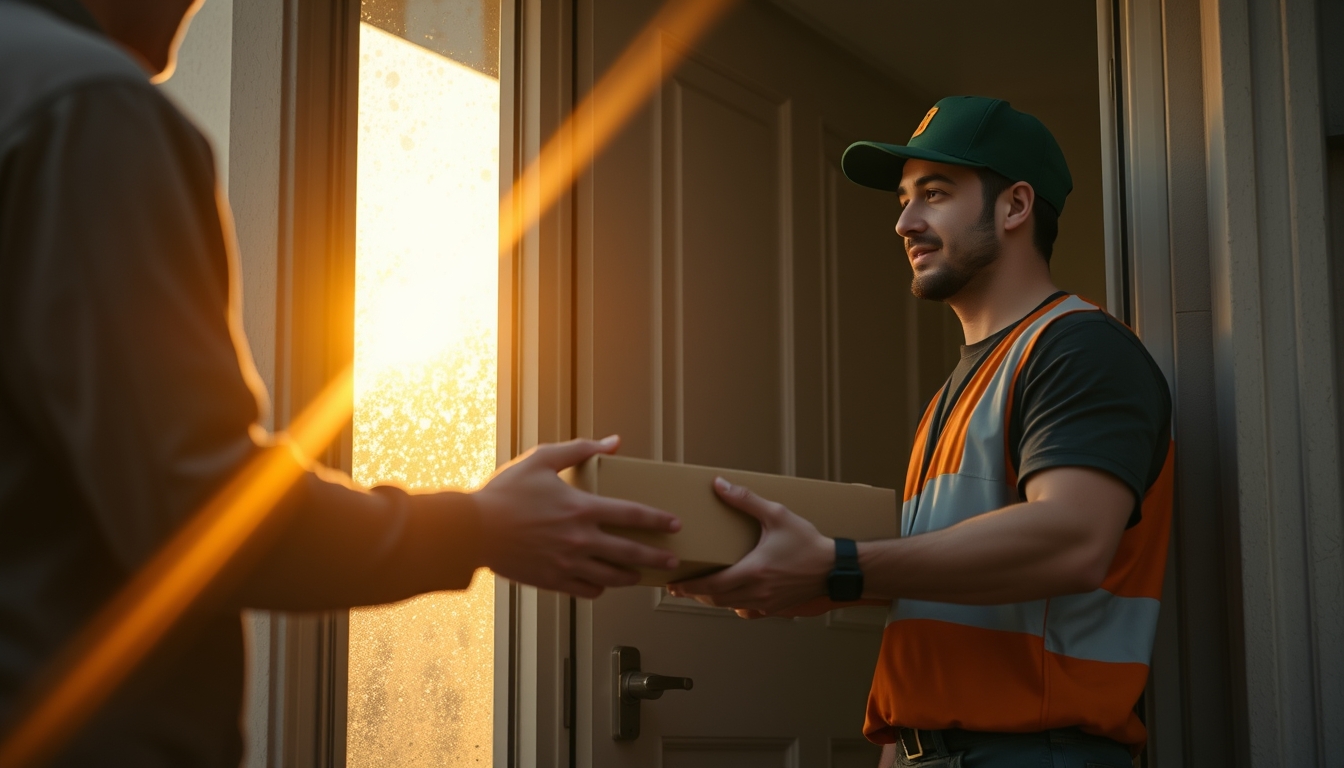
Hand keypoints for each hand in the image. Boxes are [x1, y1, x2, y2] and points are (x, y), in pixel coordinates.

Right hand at [473, 435, 680, 598]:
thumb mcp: (542, 459)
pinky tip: (604, 582)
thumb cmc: (505, 492)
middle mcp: (580, 540)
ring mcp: (567, 564)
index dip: (659, 520)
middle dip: (658, 557)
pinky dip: (600, 587)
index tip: (675, 524)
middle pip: (632, 552)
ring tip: (641, 574)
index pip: (633, 515)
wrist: (471, 529)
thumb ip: (581, 449)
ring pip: (612, 576)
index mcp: (582, 508)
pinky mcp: (552, 581)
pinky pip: (587, 590)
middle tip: (673, 560)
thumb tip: (614, 442)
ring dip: (632, 575)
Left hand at [667, 477, 831, 615]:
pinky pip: (746, 610)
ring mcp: (766, 603)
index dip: (690, 587)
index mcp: (754, 570)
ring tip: (697, 591)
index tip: (673, 586)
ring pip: (729, 606)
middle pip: (716, 599)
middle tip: (678, 588)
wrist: (834, 568)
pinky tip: (728, 595)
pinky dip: (731, 603)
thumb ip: (746, 501)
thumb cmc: (807, 542)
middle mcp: (757, 591)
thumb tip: (719, 485)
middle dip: (695, 594)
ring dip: (712, 599)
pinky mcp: (775, 608)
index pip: (713, 585)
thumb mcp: (776, 515)